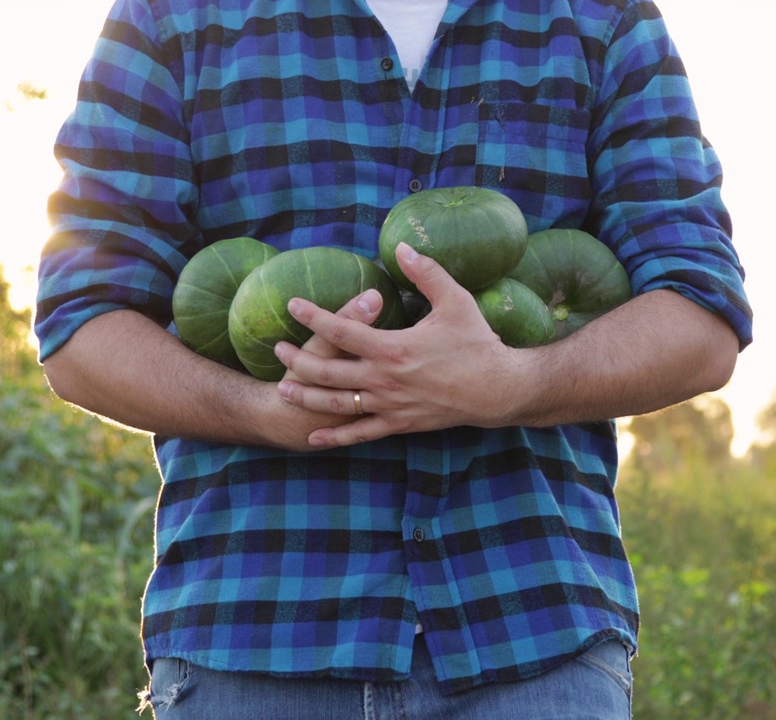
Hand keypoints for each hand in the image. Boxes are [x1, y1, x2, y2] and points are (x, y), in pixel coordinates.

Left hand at [274, 243, 525, 447]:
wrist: (497, 389)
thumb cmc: (477, 343)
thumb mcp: (455, 300)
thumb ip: (426, 273)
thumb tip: (403, 246)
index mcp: (393, 348)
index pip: (340, 330)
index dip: (312, 316)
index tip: (293, 306)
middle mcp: (384, 379)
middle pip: (327, 372)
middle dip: (298, 361)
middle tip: (278, 350)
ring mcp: (390, 405)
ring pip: (337, 404)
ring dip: (306, 397)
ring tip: (284, 388)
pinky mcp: (400, 423)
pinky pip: (361, 433)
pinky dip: (336, 436)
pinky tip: (314, 436)